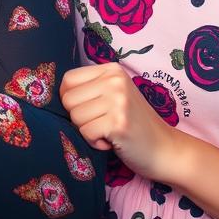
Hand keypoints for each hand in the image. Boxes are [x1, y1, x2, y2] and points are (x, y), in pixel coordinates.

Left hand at [60, 63, 180, 181]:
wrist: (165, 149)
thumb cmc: (133, 124)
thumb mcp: (114, 95)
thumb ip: (90, 89)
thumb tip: (52, 95)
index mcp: (112, 69)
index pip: (68, 80)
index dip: (70, 100)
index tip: (89, 111)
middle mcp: (115, 80)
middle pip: (68, 100)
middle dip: (79, 118)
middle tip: (102, 124)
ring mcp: (118, 100)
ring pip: (75, 118)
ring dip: (88, 132)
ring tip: (109, 132)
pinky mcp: (118, 123)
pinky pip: (86, 133)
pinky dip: (95, 144)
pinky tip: (113, 142)